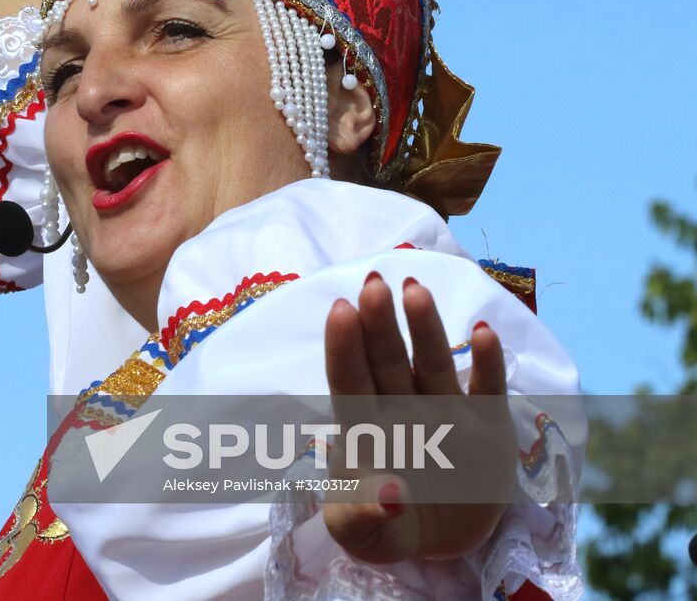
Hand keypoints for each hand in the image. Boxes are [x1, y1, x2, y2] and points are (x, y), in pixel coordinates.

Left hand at [322, 273, 510, 563]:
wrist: (436, 545)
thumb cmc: (383, 527)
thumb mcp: (361, 533)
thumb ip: (361, 516)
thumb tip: (390, 495)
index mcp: (363, 427)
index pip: (349, 380)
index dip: (343, 346)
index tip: (340, 309)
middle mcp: (401, 408)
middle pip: (387, 360)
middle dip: (380, 322)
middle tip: (373, 282)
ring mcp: (444, 412)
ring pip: (432, 362)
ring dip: (424, 327)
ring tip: (414, 289)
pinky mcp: (485, 426)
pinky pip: (487, 388)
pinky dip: (487, 363)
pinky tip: (482, 332)